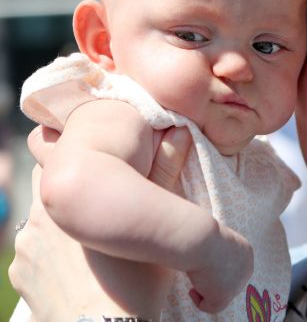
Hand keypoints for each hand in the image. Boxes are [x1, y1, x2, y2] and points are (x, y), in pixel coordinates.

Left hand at [9, 125, 192, 320]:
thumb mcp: (158, 223)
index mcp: (68, 191)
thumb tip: (182, 130)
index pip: (56, 149)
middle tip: (103, 201)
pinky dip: (52, 254)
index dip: (76, 149)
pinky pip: (34, 252)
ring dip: (62, 220)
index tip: (98, 159)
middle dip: (74, 186)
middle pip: (50, 181)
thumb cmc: (136, 278)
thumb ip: (167, 171)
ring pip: (43, 218)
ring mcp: (26, 247)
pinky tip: (78, 266)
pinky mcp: (21, 275)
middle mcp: (40, 213)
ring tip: (93, 238)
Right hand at [186, 224, 253, 312]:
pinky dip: (198, 300)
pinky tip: (192, 289)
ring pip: (220, 295)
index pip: (234, 267)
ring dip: (207, 289)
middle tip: (200, 275)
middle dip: (215, 281)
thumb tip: (212, 264)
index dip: (219, 269)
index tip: (206, 266)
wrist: (200, 239)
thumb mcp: (216, 240)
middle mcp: (247, 269)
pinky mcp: (224, 297)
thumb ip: (219, 252)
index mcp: (246, 252)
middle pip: (230, 282)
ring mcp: (238, 284)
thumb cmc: (203, 235)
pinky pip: (210, 306)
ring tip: (196, 278)